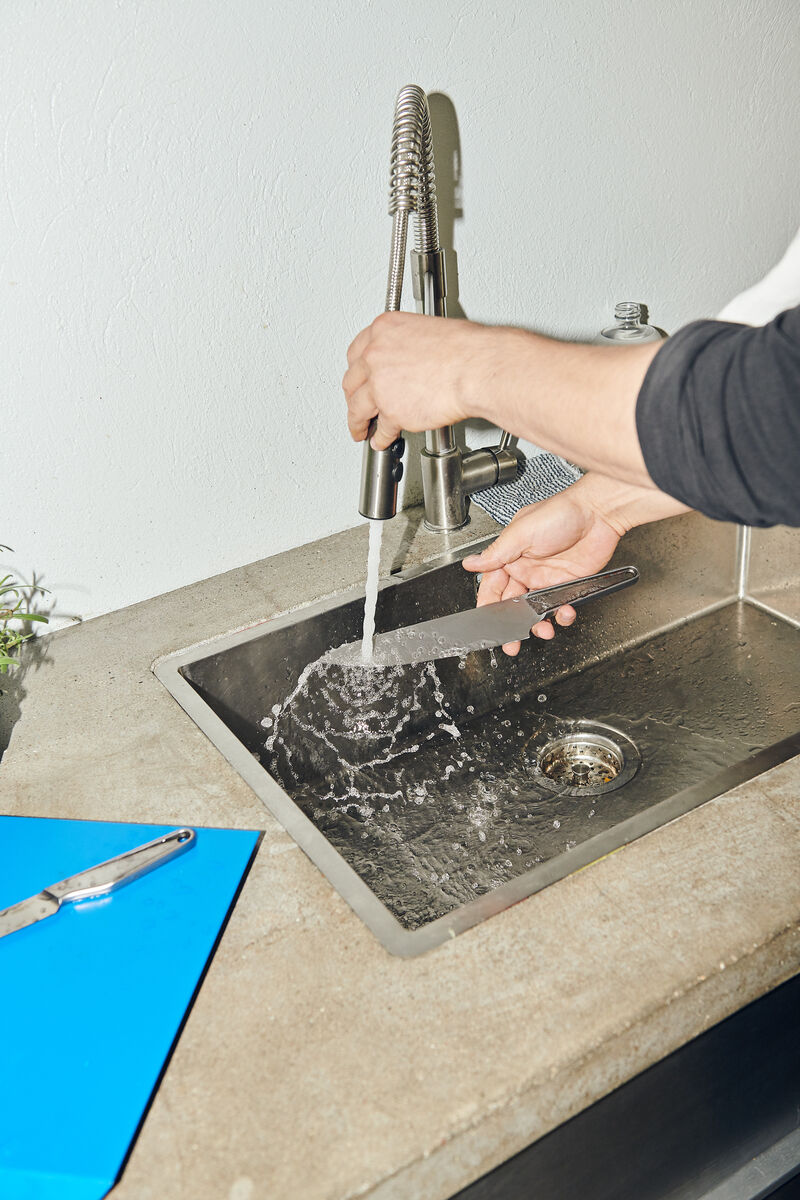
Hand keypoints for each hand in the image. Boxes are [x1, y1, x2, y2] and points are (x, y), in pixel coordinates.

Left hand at [343, 311, 502, 448]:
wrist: (475, 367)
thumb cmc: (464, 348)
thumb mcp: (427, 330)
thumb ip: (406, 346)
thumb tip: (406, 360)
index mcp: (383, 330)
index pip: (356, 353)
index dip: (356, 371)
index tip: (358, 380)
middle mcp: (375, 355)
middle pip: (351, 382)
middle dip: (352, 397)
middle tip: (356, 406)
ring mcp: (380, 384)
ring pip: (357, 409)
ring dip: (357, 422)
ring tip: (361, 430)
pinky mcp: (391, 411)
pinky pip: (381, 429)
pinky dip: (381, 438)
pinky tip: (382, 440)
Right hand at [461, 473, 689, 654]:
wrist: (598, 513)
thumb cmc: (561, 512)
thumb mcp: (521, 532)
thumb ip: (496, 554)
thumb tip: (470, 563)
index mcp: (510, 555)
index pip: (492, 586)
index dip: (488, 606)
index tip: (487, 624)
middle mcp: (527, 569)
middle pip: (513, 604)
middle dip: (511, 625)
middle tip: (510, 643)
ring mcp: (547, 578)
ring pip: (536, 609)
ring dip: (537, 624)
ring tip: (541, 632)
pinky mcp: (568, 584)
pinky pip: (560, 606)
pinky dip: (561, 614)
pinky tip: (563, 614)